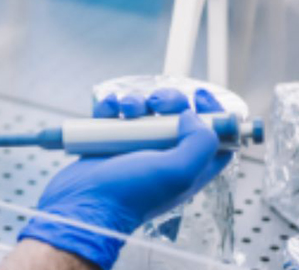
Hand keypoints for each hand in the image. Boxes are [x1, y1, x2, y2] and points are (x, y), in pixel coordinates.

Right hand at [17, 88, 231, 269]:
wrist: (84, 202)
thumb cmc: (130, 194)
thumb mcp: (177, 172)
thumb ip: (199, 143)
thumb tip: (190, 116)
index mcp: (186, 167)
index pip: (213, 139)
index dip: (214, 116)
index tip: (202, 97)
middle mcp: (162, 156)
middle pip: (177, 117)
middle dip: (169, 101)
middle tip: (158, 104)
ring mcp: (133, 148)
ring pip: (143, 112)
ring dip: (135, 101)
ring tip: (125, 110)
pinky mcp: (106, 142)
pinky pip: (112, 115)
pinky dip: (110, 106)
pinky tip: (108, 109)